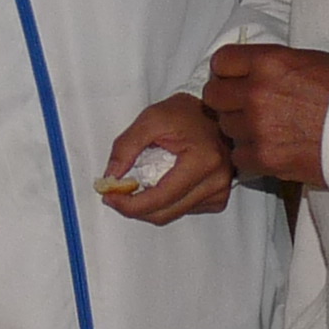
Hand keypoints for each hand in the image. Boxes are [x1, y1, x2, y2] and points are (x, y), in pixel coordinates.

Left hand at [95, 94, 234, 223]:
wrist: (212, 114)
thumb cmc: (186, 113)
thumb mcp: (151, 120)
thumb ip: (126, 147)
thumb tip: (111, 176)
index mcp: (203, 161)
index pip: (161, 197)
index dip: (130, 204)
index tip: (110, 197)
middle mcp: (215, 181)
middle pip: (164, 213)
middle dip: (134, 208)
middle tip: (115, 195)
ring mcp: (219, 192)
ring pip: (171, 215)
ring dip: (148, 206)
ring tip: (138, 185)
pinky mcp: (217, 199)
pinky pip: (182, 211)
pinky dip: (165, 204)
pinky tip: (160, 185)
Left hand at [205, 44, 328, 186]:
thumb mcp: (307, 60)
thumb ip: (271, 64)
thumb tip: (247, 70)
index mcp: (268, 62)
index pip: (221, 61)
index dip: (226, 71)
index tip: (233, 79)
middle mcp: (256, 92)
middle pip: (213, 95)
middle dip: (226, 100)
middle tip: (243, 106)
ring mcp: (257, 127)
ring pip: (225, 127)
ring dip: (239, 128)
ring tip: (265, 128)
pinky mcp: (263, 157)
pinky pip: (238, 156)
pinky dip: (250, 154)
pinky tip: (269, 148)